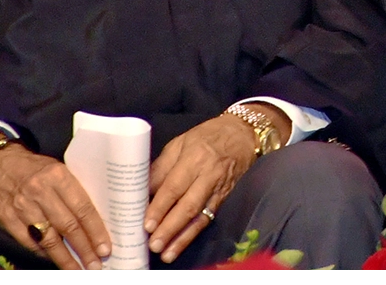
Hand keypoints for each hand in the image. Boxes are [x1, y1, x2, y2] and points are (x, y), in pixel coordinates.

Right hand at [0, 129, 109, 269]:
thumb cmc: (35, 166)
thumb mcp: (57, 168)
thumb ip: (72, 190)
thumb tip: (93, 218)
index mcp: (58, 175)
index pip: (82, 207)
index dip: (95, 230)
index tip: (105, 247)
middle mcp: (41, 192)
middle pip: (68, 226)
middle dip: (84, 249)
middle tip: (96, 265)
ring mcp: (22, 208)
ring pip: (48, 240)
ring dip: (65, 258)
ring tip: (77, 270)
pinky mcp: (8, 220)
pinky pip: (29, 243)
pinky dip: (43, 253)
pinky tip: (55, 260)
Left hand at [145, 107, 286, 261]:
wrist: (243, 133)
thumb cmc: (207, 135)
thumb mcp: (180, 143)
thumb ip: (161, 167)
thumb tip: (141, 191)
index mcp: (194, 157)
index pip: (174, 185)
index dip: (160, 206)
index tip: (146, 223)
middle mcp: (208, 174)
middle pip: (187, 205)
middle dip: (169, 227)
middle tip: (153, 244)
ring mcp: (218, 188)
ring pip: (199, 216)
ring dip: (181, 236)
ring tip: (165, 253)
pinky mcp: (224, 197)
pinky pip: (208, 218)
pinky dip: (193, 233)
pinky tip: (181, 245)